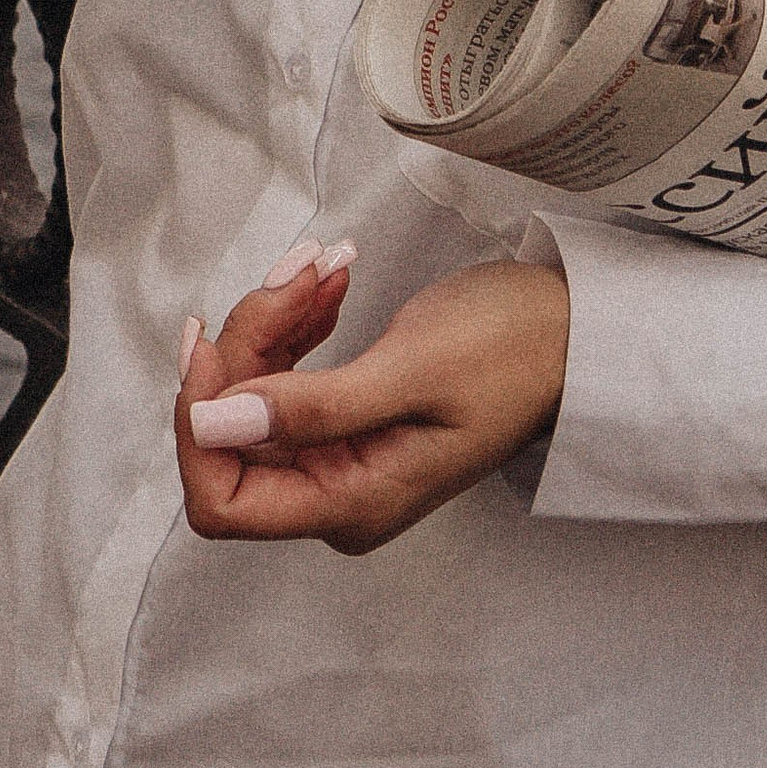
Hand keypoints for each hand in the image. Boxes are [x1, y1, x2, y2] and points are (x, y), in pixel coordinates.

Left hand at [176, 256, 569, 554]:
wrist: (567, 332)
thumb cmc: (508, 352)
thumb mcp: (410, 372)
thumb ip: (311, 409)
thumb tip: (210, 426)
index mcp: (350, 504)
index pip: (222, 500)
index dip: (199, 422)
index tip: (211, 339)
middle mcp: (336, 495)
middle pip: (234, 430)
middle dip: (250, 341)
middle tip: (300, 269)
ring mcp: (338, 458)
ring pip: (254, 391)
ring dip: (275, 318)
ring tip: (324, 263)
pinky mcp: (345, 420)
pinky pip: (286, 374)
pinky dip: (296, 321)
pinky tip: (329, 278)